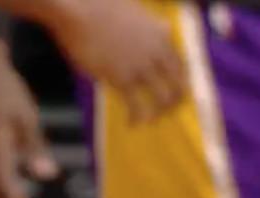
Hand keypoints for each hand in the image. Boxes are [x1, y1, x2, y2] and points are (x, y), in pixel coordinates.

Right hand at [48, 0, 185, 123]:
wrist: (77, 9)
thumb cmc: (100, 6)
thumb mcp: (136, 10)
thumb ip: (152, 24)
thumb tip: (164, 27)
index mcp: (162, 35)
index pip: (182, 66)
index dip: (180, 82)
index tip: (176, 90)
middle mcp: (156, 53)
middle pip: (177, 86)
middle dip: (175, 102)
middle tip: (168, 110)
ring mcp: (140, 67)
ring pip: (162, 99)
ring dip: (159, 113)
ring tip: (152, 120)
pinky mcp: (121, 78)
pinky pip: (136, 105)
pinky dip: (136, 117)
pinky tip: (132, 123)